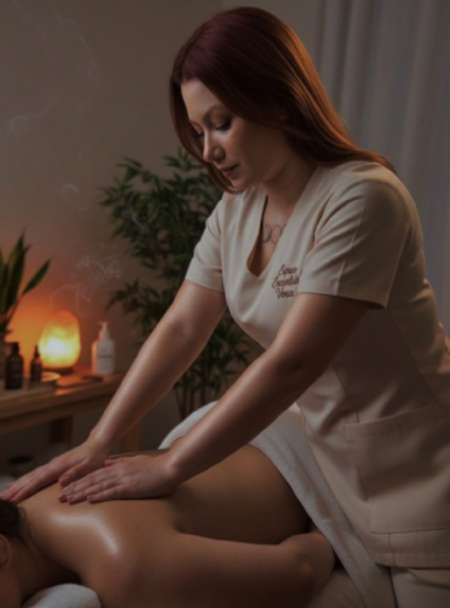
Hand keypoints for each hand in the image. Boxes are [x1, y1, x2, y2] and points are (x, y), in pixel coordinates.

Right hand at [0, 437, 109, 502]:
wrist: (98, 443)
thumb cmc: (95, 457)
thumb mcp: (89, 466)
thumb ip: (75, 474)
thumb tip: (61, 482)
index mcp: (59, 467)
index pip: (38, 480)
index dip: (25, 491)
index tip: (13, 500)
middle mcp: (52, 465)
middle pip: (30, 478)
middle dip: (15, 489)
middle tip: (1, 499)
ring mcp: (52, 465)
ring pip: (31, 476)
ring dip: (18, 485)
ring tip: (5, 494)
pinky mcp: (54, 466)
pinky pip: (36, 475)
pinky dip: (26, 481)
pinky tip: (21, 486)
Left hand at [59, 449, 179, 503]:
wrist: (170, 468)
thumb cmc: (155, 467)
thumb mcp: (135, 461)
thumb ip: (120, 462)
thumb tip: (107, 463)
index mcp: (118, 466)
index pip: (94, 475)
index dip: (79, 482)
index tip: (67, 488)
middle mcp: (117, 471)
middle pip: (91, 480)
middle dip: (75, 489)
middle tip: (60, 497)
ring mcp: (123, 479)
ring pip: (98, 486)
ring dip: (82, 493)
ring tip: (68, 500)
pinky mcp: (130, 487)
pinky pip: (112, 491)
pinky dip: (99, 495)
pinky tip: (89, 500)